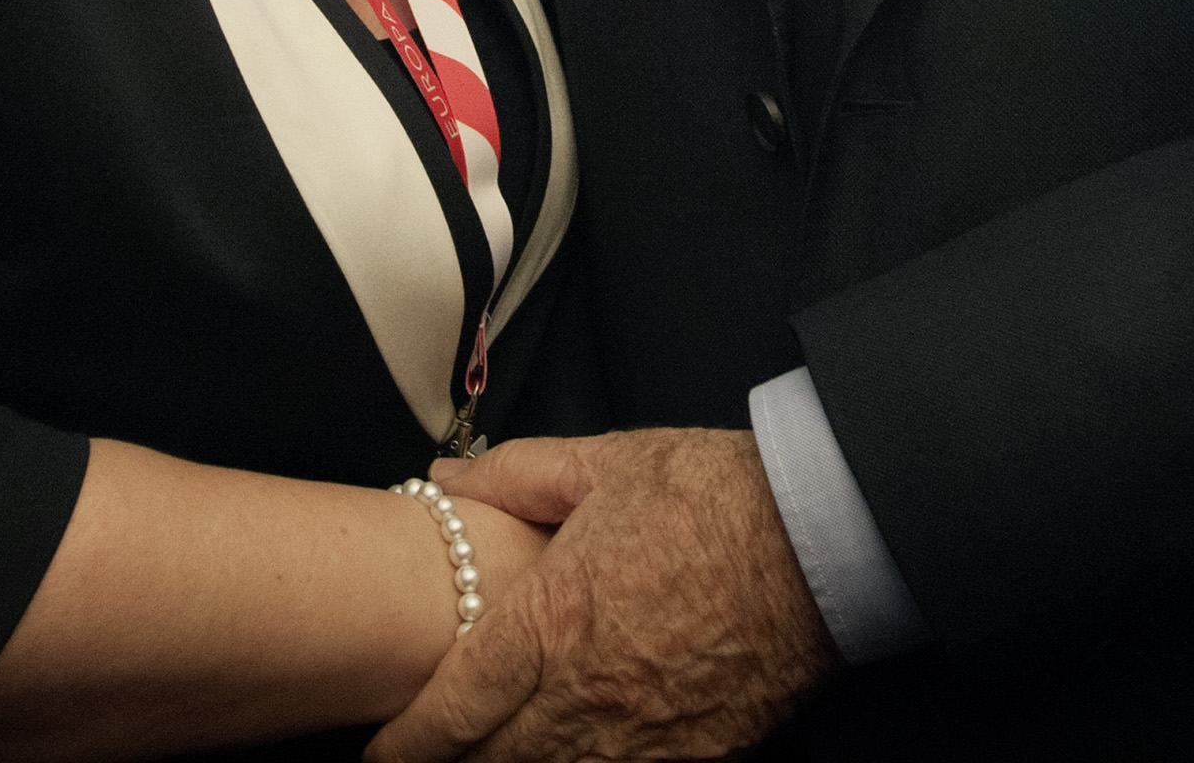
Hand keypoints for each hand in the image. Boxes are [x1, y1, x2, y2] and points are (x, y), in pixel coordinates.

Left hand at [366, 429, 837, 762]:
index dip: (406, 742)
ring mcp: (642, 737)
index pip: (453, 707)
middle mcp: (586, 694)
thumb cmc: (710, 491)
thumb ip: (512, 475)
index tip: (378, 750)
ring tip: (492, 756)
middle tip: (422, 759)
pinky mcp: (694, 756)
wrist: (816, 537)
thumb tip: (444, 481)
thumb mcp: (601, 461)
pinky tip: (573, 759)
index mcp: (551, 621)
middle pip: (493, 761)